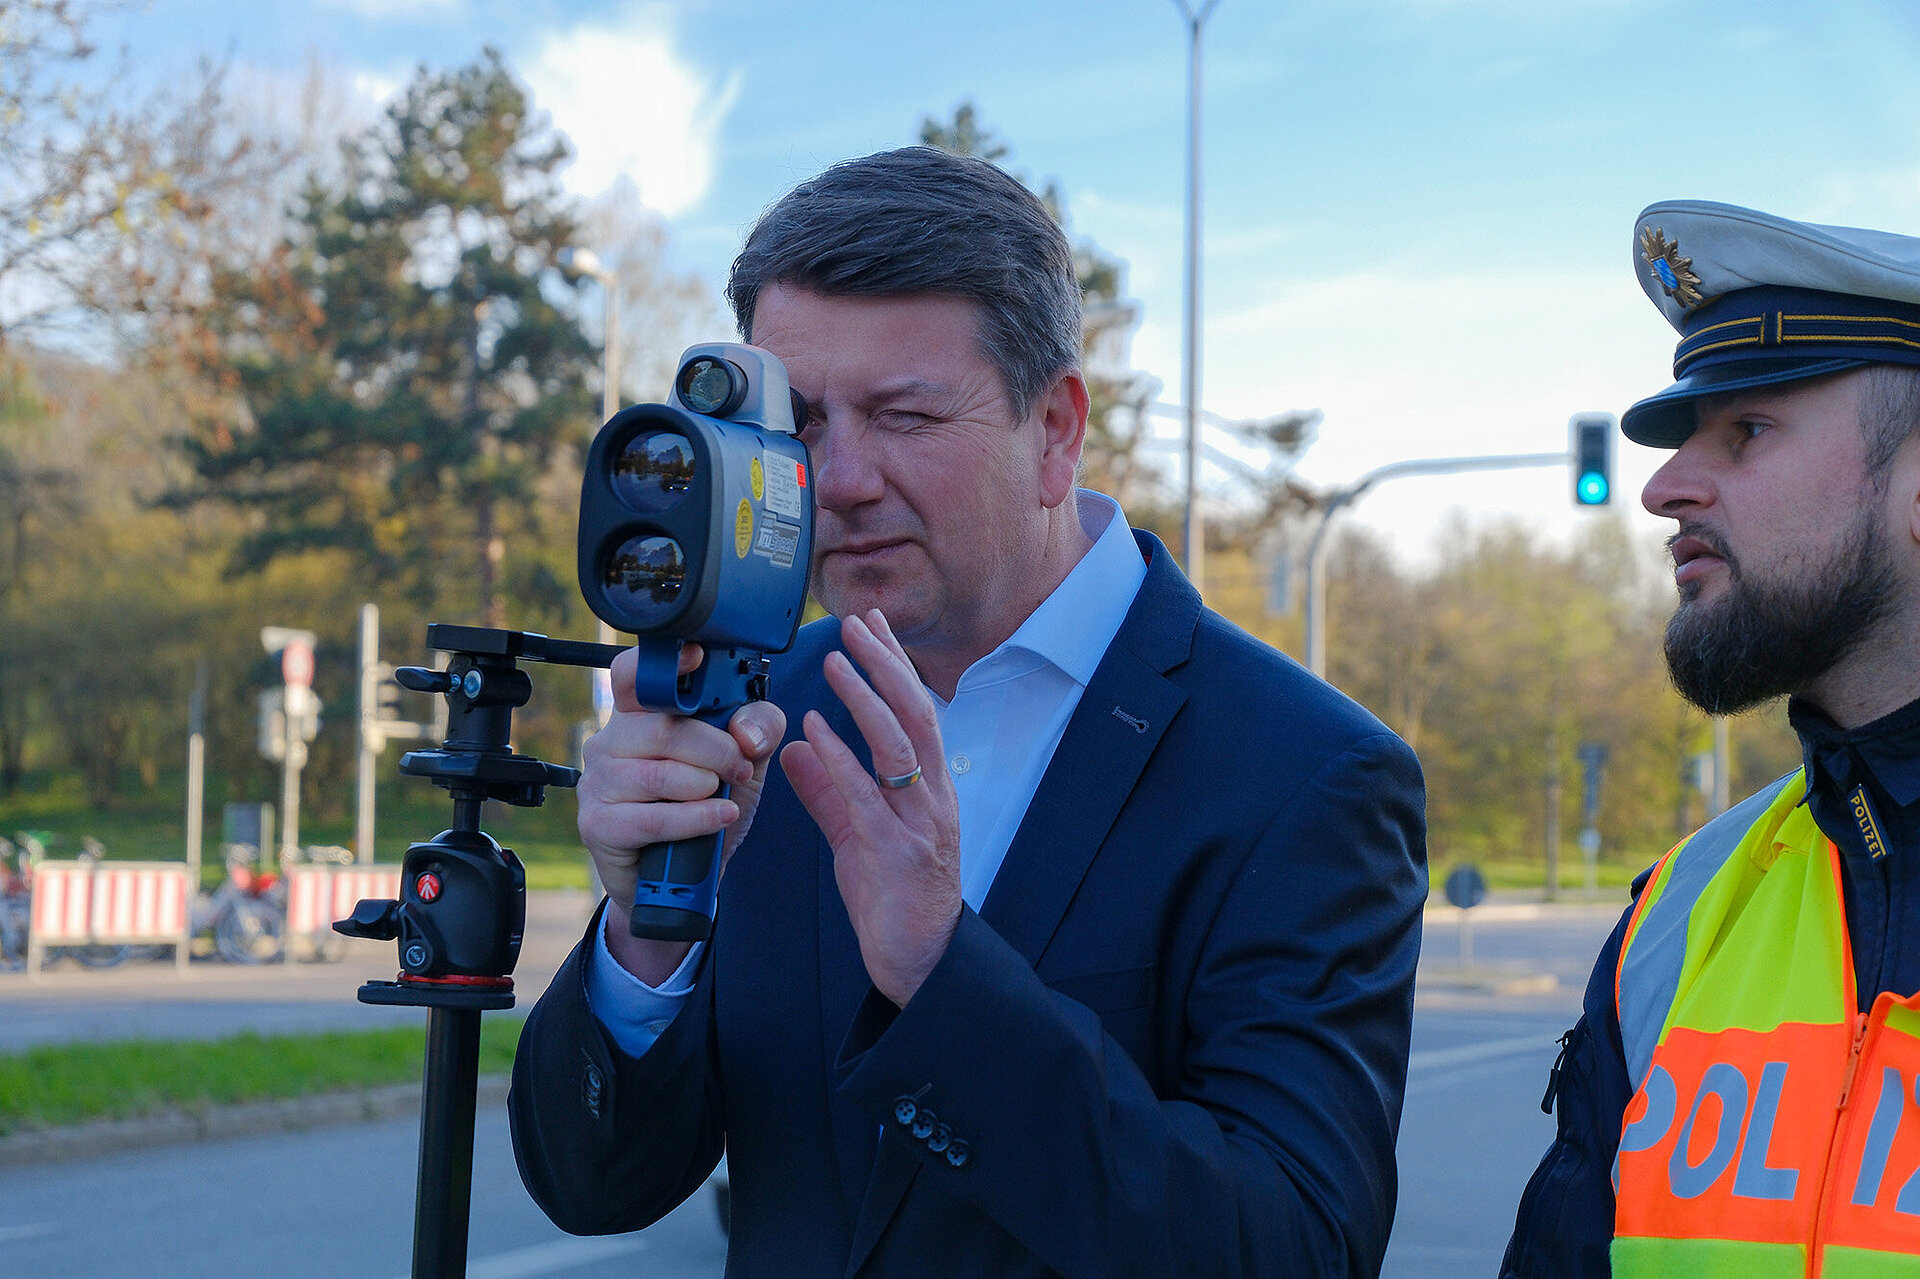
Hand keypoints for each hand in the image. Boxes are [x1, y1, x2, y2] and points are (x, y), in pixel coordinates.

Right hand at [577, 643, 785, 983]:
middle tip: (739, 768)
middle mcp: (611, 740)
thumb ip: (758, 729)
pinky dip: (695, 819)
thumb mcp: (745, 762)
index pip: (634, 674)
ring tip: (724, 797)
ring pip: (658, 773)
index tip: (695, 657)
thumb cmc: (706, 807)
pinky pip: (652, 818)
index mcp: (640, 715)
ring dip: (704, 786)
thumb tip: (746, 731)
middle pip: (662, 727)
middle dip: (715, 748)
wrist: (685, 879)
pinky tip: (718, 818)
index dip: (661, 663)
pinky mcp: (598, 824)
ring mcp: (598, 782)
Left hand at [781, 609, 960, 1007]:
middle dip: (888, 664)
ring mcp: (918, 824)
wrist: (920, 961)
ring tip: (838, 661)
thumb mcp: (856, 835)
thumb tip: (795, 746)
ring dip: (867, 698)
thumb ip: (828, 791)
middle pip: (916, 714)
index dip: (895, 665)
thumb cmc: (894, 898)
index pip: (917, 711)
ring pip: (900, 746)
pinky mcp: (896, 853)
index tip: (873, 624)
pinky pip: (868, 797)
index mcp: (929, 788)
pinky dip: (842, 758)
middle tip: (858, 623)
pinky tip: (817, 728)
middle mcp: (932, 797)